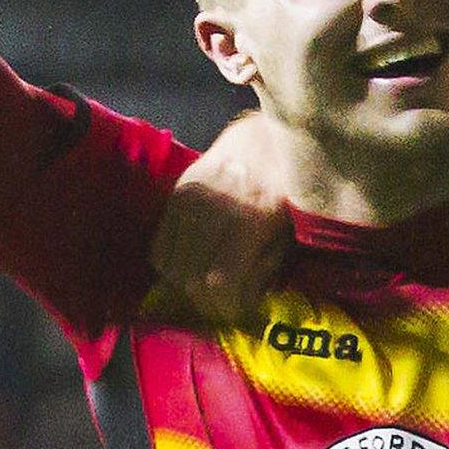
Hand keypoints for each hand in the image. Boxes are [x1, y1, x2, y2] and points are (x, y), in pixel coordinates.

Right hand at [150, 112, 291, 324]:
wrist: (267, 134)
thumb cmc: (289, 188)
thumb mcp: (290, 230)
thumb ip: (265, 267)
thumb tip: (241, 304)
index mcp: (250, 217)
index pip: (221, 282)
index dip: (230, 308)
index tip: (242, 313)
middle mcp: (214, 207)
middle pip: (192, 278)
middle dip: (208, 304)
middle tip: (225, 307)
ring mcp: (191, 197)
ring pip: (170, 266)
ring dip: (187, 288)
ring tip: (208, 290)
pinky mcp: (177, 192)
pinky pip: (159, 244)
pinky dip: (171, 265)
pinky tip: (191, 266)